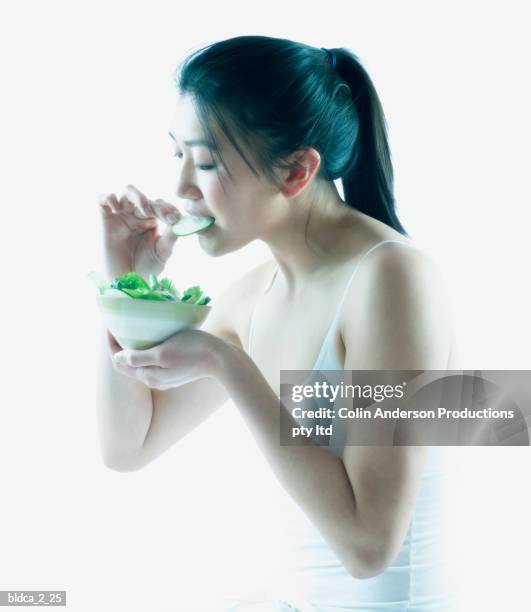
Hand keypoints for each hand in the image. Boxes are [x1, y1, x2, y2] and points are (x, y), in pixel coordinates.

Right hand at [98, 184, 182, 279]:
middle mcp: (136, 215)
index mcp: (151, 220)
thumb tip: (181, 220)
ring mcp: (120, 215)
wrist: (125, 281)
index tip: (175, 218)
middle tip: (164, 216)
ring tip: (145, 210)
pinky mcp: (105, 219)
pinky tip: (118, 209)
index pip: (160, 205)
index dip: (168, 209)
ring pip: (128, 192)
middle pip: (146, 197)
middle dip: (156, 205)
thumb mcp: (162, 252)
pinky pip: (103, 199)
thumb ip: (171, 236)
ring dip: (138, 197)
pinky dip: (109, 198)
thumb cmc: (145, 268)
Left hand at [108, 328, 225, 389]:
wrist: (221, 359)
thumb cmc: (192, 351)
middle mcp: (153, 379)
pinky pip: (154, 361)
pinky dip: (147, 350)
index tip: (110, 325)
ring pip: (141, 362)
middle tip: (119, 324)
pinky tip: (153, 338)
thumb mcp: (162, 353)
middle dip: (120, 345)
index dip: (111, 344)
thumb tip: (117, 357)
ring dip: (134, 348)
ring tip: (134, 329)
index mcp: (148, 375)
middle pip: (128, 363)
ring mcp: (165, 377)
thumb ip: (138, 357)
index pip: (118, 362)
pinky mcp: (176, 372)